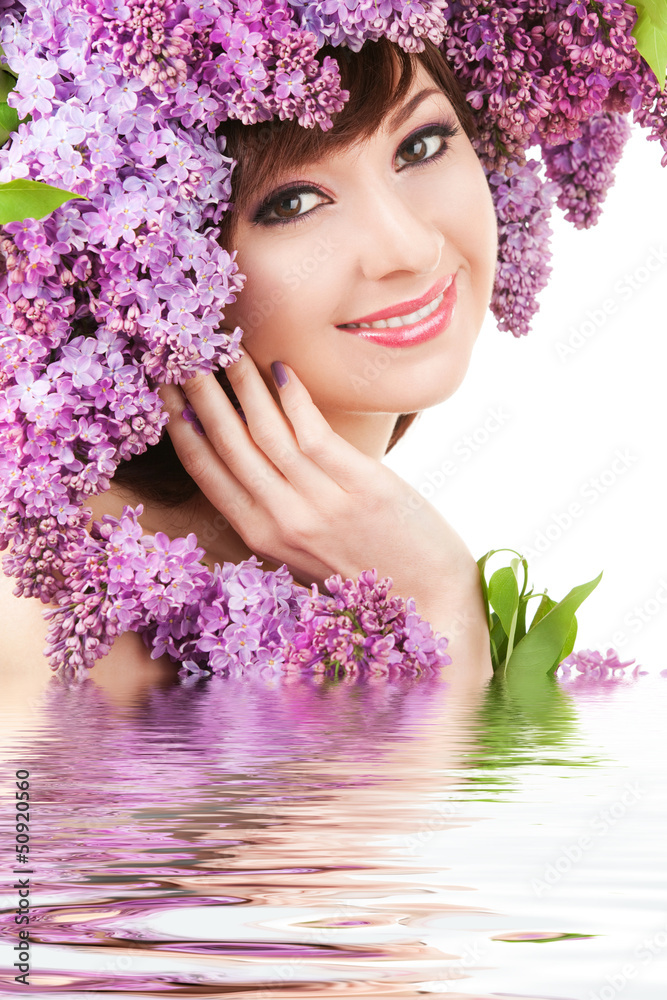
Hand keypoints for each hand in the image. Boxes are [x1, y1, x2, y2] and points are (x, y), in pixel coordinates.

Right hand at [158, 349, 484, 640]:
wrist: (430, 601)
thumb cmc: (366, 573)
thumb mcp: (304, 551)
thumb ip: (275, 512)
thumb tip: (254, 454)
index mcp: (261, 538)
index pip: (207, 473)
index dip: (181, 429)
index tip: (165, 393)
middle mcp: (282, 521)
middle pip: (228, 446)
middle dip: (200, 396)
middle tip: (184, 355)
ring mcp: (321, 504)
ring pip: (265, 433)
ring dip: (242, 387)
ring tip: (228, 351)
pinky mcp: (363, 487)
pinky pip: (313, 433)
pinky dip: (293, 398)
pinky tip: (280, 369)